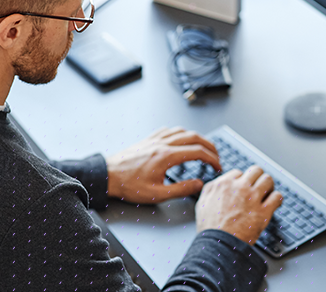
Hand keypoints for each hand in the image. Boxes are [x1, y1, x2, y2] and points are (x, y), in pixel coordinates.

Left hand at [106, 126, 221, 203]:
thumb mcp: (157, 194)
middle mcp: (162, 144)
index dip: (212, 159)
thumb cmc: (129, 186)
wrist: (108, 175)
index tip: (217, 167)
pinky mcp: (148, 139)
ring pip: (182, 131)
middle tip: (216, 156)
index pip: (198, 152)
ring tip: (203, 147)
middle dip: (209, 146)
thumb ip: (181, 189)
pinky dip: (180, 133)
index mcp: (167, 156)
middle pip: (194, 137)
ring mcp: (155, 139)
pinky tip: (181, 139)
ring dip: (196, 137)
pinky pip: (168, 130)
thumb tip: (199, 184)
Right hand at [195, 165, 282, 244]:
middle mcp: (240, 188)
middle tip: (258, 185)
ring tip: (268, 192)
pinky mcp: (264, 211)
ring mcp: (253, 198)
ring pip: (268, 180)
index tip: (244, 187)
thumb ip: (210, 189)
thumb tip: (217, 183)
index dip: (242, 180)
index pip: (239, 173)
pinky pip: (277, 197)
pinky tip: (273, 203)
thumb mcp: (202, 203)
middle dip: (257, 177)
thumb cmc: (210, 228)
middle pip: (256, 171)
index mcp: (224, 184)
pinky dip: (277, 199)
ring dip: (269, 186)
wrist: (218, 244)